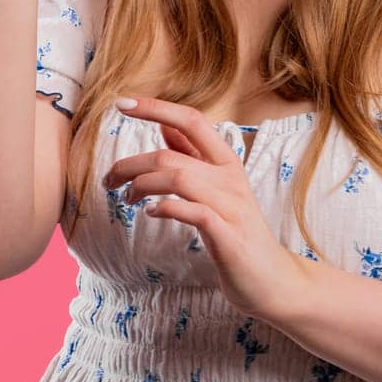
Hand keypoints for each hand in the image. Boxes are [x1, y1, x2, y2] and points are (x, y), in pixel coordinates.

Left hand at [102, 96, 312, 322]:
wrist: (272, 279)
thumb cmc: (237, 230)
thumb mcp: (217, 187)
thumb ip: (193, 156)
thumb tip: (165, 125)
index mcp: (227, 161)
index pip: (191, 120)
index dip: (156, 108)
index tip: (121, 102)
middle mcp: (230, 178)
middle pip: (170, 156)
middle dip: (130, 165)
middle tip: (109, 180)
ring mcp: (231, 207)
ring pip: (178, 178)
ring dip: (141, 186)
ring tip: (128, 199)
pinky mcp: (228, 236)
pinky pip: (194, 212)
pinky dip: (166, 209)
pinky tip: (151, 213)